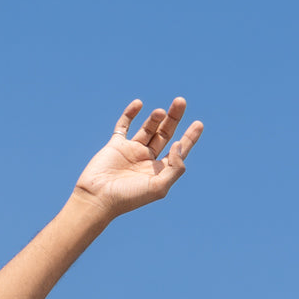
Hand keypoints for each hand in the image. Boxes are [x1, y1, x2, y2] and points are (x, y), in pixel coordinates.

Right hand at [74, 97, 202, 217]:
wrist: (99, 197)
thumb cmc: (129, 197)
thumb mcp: (159, 187)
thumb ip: (174, 167)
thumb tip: (178, 144)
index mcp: (159, 171)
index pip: (178, 151)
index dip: (189, 138)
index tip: (199, 123)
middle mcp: (147, 160)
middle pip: (165, 134)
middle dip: (174, 118)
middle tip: (181, 101)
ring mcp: (131, 151)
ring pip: (147, 128)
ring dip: (155, 118)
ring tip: (161, 111)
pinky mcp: (115, 145)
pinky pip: (124, 126)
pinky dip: (130, 114)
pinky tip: (139, 104)